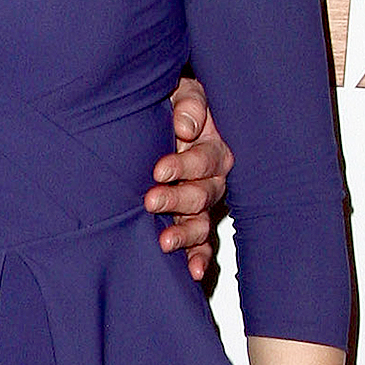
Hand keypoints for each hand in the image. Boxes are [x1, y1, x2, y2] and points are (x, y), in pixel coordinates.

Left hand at [146, 75, 233, 280]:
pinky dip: (199, 258)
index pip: (205, 160)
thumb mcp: (183, 93)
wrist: (160, 115)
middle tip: (150, 200)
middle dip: (177, 199)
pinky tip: (191, 271)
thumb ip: (188, 104)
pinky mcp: (192, 219)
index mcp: (214, 147)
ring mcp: (203, 202)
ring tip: (165, 242)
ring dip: (186, 234)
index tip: (158, 170)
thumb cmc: (173, 103)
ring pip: (202, 222)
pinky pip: (202, 243)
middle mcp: (213, 178)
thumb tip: (185, 128)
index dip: (184, 166)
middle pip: (204, 194)